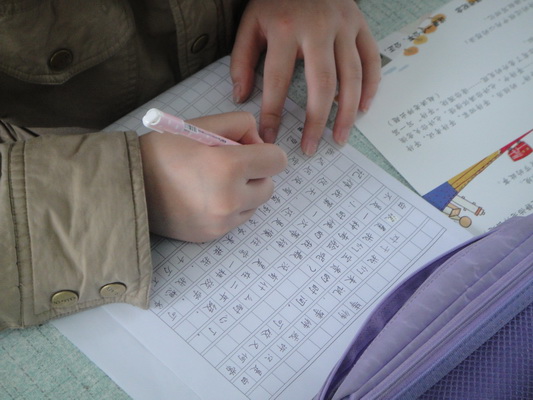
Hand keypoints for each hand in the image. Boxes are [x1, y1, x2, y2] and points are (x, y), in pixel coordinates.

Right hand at [139, 112, 286, 241]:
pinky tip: (206, 197)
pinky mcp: (213, 235)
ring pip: (255, 204)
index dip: (265, 151)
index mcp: (228, 167)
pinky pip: (237, 219)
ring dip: (244, 192)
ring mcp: (222, 222)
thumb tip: (259, 142)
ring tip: (215, 182)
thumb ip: (240, 125)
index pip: (278, 160)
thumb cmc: (163, 151)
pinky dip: (230, 208)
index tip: (246, 149)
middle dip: (255, 173)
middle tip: (229, 165)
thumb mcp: (201, 124)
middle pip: (269, 186)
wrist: (129, 185)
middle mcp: (229, 199)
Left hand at [231, 0, 380, 154]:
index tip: (270, 139)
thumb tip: (241, 97)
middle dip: (316, 121)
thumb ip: (242, 60)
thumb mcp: (250, 22)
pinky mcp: (360, 26)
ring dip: (347, 112)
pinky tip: (363, 110)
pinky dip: (371, 87)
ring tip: (340, 138)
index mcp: (284, 29)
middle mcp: (317, 30)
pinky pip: (371, 60)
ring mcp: (344, 27)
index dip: (273, 113)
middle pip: (322, 84)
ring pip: (352, 77)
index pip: (278, 81)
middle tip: (310, 148)